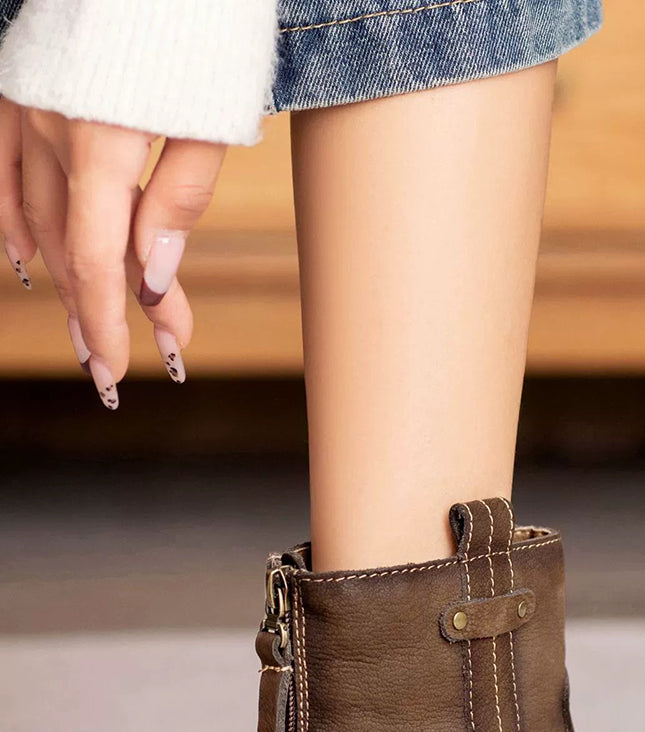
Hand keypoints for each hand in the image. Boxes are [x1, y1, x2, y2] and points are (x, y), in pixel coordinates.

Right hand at [0, 98, 225, 407]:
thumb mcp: (213, 117)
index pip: (99, 260)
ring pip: (37, 216)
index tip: (123, 373)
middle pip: (72, 247)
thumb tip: (152, 280)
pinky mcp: (20, 86)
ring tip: (91, 328)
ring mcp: (26, 104)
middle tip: (122, 368)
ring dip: (67, 279)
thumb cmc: (202, 23)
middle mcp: (52, 126)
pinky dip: (15, 220)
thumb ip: (179, 201)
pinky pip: (4, 171)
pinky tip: (24, 260)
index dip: (108, 323)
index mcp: (106, 139)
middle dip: (101, 312)